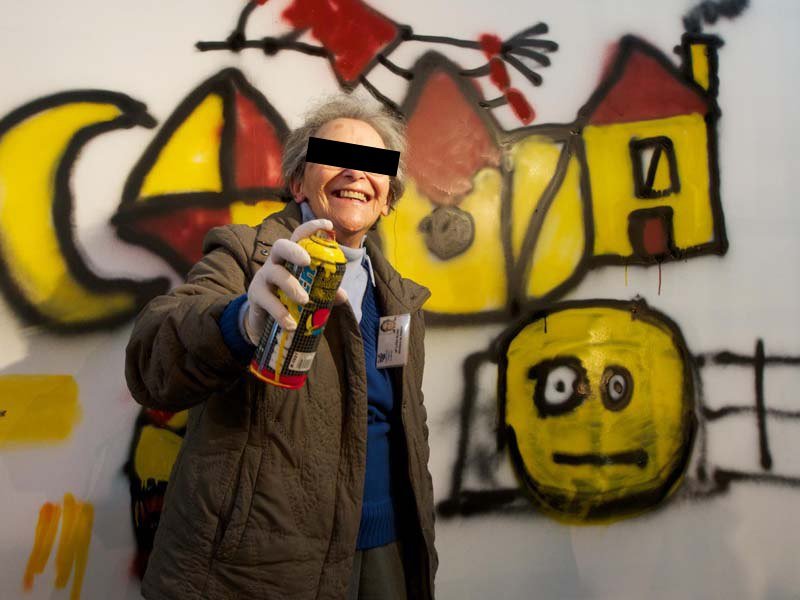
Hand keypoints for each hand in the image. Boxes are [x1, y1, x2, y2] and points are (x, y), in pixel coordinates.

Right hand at [243, 219, 347, 343]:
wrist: (262, 320)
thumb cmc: (288, 298)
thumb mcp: (307, 293)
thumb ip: (324, 292)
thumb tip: (342, 296)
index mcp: (290, 258)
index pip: (299, 236)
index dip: (312, 227)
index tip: (328, 224)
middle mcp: (275, 262)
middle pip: (280, 246)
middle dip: (294, 250)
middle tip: (307, 261)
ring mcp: (263, 277)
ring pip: (275, 273)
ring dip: (291, 285)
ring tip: (304, 300)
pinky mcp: (255, 295)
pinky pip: (267, 300)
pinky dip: (280, 312)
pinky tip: (291, 323)